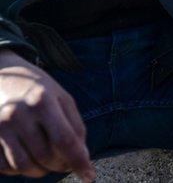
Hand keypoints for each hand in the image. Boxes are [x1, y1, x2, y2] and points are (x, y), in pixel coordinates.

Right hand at [0, 50, 93, 180]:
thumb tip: (83, 156)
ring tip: (48, 161)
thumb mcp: (61, 97)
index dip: (79, 162)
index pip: (64, 140)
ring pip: (25, 166)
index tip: (89, 176)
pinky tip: (27, 157)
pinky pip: (5, 167)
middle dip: (61, 165)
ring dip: (41, 170)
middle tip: (66, 162)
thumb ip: (75, 125)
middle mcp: (18, 114)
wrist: (0, 74)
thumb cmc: (37, 88)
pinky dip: (19, 169)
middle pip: (46, 156)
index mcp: (42, 101)